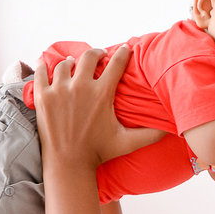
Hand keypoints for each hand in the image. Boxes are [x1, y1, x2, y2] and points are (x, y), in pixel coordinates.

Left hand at [33, 46, 164, 168]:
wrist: (69, 164)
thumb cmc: (99, 153)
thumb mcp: (128, 143)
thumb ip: (150, 134)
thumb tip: (173, 130)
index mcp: (102, 94)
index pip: (116, 63)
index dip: (123, 53)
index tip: (125, 48)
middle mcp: (80, 87)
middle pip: (89, 56)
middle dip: (96, 53)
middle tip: (99, 56)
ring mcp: (59, 90)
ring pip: (65, 64)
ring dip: (72, 62)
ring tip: (75, 65)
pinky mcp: (42, 97)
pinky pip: (41, 72)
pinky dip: (44, 66)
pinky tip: (47, 64)